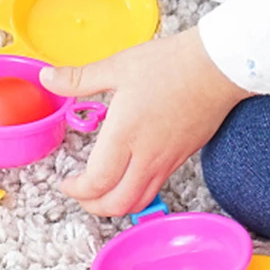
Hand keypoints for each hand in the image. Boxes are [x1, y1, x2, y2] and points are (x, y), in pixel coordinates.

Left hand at [41, 29, 249, 215]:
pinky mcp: (182, 157)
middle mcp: (147, 156)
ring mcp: (168, 160)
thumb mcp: (118, 67)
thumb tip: (47, 77)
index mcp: (125, 135)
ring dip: (114, 204)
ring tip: (99, 190)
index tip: (65, 182)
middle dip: (92, 206)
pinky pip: (155, 188)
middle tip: (78, 192)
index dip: (76, 190)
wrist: (221, 65)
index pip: (97, 182)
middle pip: (117, 204)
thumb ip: (79, 78)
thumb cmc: (171, 64)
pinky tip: (126, 176)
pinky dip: (135, 193)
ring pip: (139, 201)